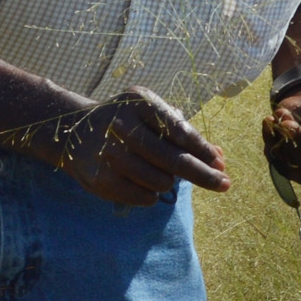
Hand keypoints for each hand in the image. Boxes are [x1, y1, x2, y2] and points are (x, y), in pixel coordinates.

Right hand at [22, 89, 230, 206]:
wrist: (76, 132)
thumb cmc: (127, 123)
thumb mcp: (153, 117)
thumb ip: (185, 135)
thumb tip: (219, 158)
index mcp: (139, 103)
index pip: (180, 131)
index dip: (203, 150)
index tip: (221, 164)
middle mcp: (122, 126)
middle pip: (174, 160)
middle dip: (203, 175)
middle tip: (224, 185)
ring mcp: (110, 154)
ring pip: (162, 182)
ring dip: (168, 181)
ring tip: (157, 171)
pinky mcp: (101, 180)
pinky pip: (145, 197)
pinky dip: (151, 194)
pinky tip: (141, 181)